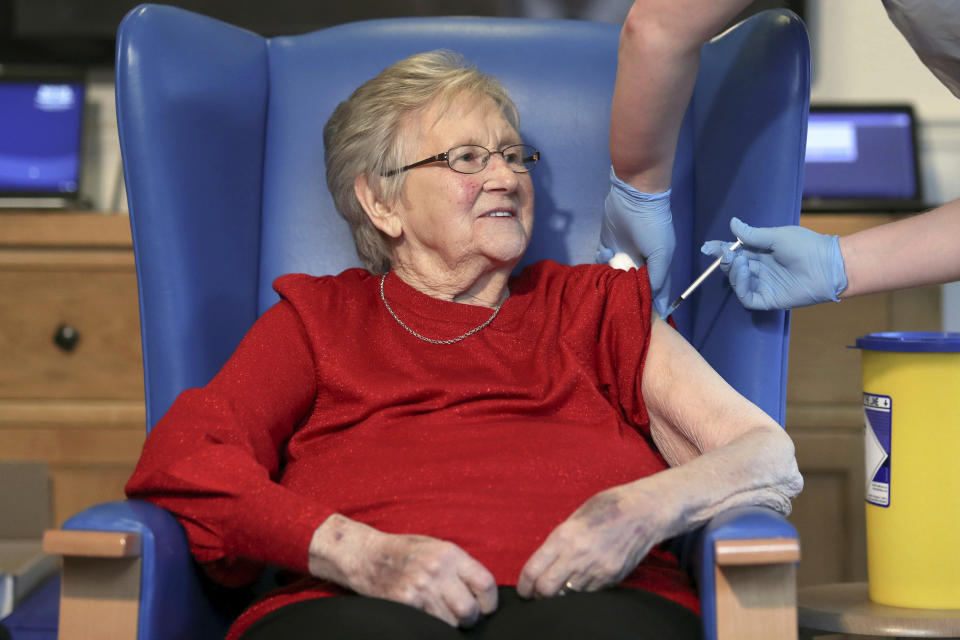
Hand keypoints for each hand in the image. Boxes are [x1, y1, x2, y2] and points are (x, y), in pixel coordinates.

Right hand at [309, 517, 496, 626]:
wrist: (367, 556)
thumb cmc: (406, 552)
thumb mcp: (436, 547)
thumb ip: (460, 566)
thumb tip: (484, 592)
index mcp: (450, 553)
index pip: (486, 584)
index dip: (490, 603)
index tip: (485, 608)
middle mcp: (437, 570)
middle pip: (470, 610)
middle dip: (471, 619)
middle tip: (463, 617)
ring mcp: (420, 588)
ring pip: (450, 623)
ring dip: (449, 624)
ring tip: (440, 612)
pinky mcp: (405, 604)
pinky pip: (429, 625)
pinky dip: (430, 625)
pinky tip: (424, 614)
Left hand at [516, 484, 664, 597]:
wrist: (644, 512)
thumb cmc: (608, 507)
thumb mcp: (576, 517)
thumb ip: (560, 539)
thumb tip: (544, 561)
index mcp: (564, 536)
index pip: (533, 571)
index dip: (524, 586)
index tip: (524, 589)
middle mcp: (578, 556)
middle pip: (546, 591)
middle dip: (538, 595)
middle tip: (538, 592)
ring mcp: (596, 570)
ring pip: (567, 596)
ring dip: (561, 594)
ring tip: (561, 584)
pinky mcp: (611, 579)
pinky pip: (588, 594)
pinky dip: (580, 592)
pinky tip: (582, 579)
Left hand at [598, 168, 674, 315]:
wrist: (634, 195)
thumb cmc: (652, 225)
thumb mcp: (661, 253)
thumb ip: (657, 277)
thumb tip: (650, 298)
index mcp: (656, 266)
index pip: (655, 291)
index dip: (651, 306)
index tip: (644, 324)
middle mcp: (639, 263)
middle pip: (631, 286)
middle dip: (624, 296)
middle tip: (616, 308)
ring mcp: (622, 254)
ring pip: (614, 276)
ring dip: (609, 282)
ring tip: (604, 288)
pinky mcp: (606, 244)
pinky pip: (600, 262)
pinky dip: (599, 265)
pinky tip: (602, 261)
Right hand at [701, 217, 847, 309]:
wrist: (827, 266)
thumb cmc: (807, 246)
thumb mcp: (777, 236)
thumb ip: (753, 234)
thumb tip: (733, 223)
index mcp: (762, 253)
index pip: (736, 251)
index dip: (721, 249)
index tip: (708, 247)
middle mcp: (760, 269)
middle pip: (734, 267)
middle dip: (726, 260)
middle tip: (725, 253)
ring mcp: (763, 285)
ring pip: (737, 282)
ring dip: (733, 272)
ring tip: (739, 262)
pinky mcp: (768, 299)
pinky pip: (747, 297)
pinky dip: (740, 287)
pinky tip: (744, 274)